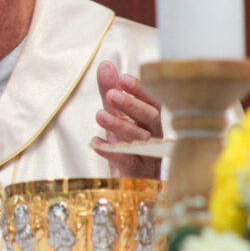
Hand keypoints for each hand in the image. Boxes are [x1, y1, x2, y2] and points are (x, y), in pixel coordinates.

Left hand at [90, 61, 162, 178]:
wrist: (131, 185)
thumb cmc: (127, 146)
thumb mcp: (116, 117)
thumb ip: (111, 92)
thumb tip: (106, 65)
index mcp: (152, 122)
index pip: (153, 102)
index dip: (141, 90)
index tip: (124, 78)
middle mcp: (154, 138)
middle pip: (151, 119)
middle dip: (132, 106)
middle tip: (111, 95)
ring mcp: (148, 157)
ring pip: (140, 140)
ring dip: (119, 126)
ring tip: (99, 115)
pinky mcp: (136, 174)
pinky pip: (126, 162)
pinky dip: (110, 151)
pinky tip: (95, 143)